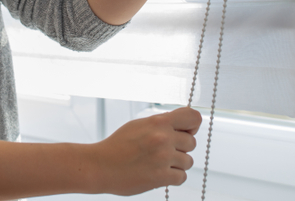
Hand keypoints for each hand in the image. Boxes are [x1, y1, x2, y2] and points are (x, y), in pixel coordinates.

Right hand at [86, 107, 201, 195]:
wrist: (100, 165)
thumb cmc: (118, 145)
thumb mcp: (139, 125)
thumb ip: (161, 123)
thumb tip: (182, 125)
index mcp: (158, 122)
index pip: (193, 117)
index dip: (192, 125)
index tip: (185, 131)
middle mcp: (163, 138)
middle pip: (191, 142)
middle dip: (181, 147)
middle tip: (164, 151)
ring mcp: (163, 158)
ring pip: (188, 161)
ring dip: (177, 164)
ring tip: (159, 163)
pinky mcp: (161, 177)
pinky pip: (182, 177)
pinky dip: (173, 177)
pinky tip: (160, 173)